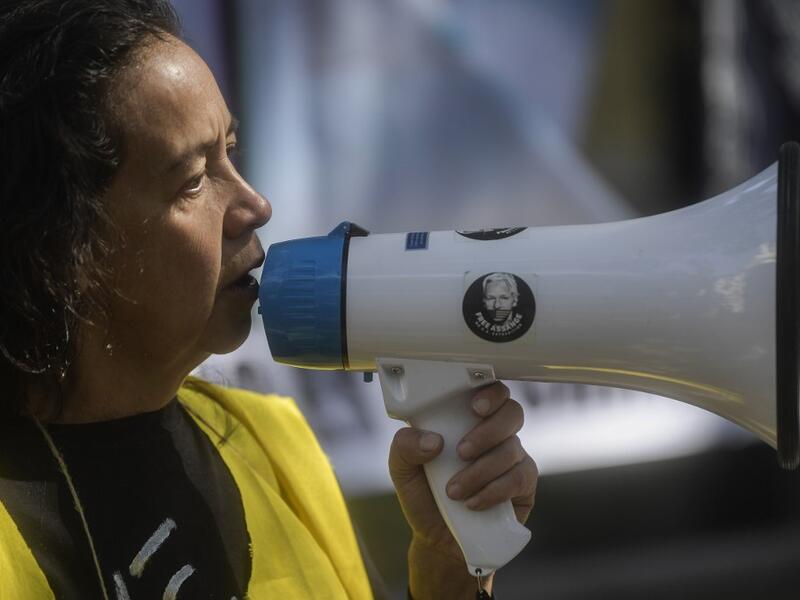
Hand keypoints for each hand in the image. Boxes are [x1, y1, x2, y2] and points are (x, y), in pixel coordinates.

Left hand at [388, 381, 537, 596]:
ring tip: (454, 491)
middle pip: (512, 412)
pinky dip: (494, 490)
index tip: (475, 407)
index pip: (489, 391)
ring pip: (512, 448)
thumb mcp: (401, 468)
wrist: (438, 538)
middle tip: (461, 452)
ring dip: (481, 470)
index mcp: (465, 419)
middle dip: (488, 431)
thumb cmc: (423, 493)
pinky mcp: (523, 483)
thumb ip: (405, 446)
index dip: (490, 393)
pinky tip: (473, 503)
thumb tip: (434, 440)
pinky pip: (520, 477)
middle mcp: (493, 433)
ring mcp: (511, 457)